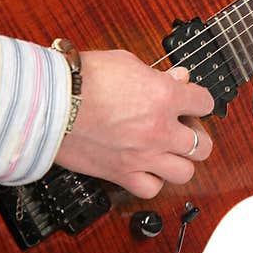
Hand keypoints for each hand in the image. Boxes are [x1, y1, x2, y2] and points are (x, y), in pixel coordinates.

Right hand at [54, 50, 214, 198]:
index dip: (198, 101)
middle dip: (196, 136)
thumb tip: (177, 78)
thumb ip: (157, 75)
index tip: (191, 101)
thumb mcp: (127, 62)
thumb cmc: (81, 77)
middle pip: (202, 145)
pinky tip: (144, 168)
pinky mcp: (120, 173)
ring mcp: (142, 155)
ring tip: (167, 152)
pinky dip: (151, 181)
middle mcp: (160, 129)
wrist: (47, 101)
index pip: (205, 103)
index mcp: (165, 97)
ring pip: (185, 172)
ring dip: (180, 162)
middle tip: (182, 129)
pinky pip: (151, 189)